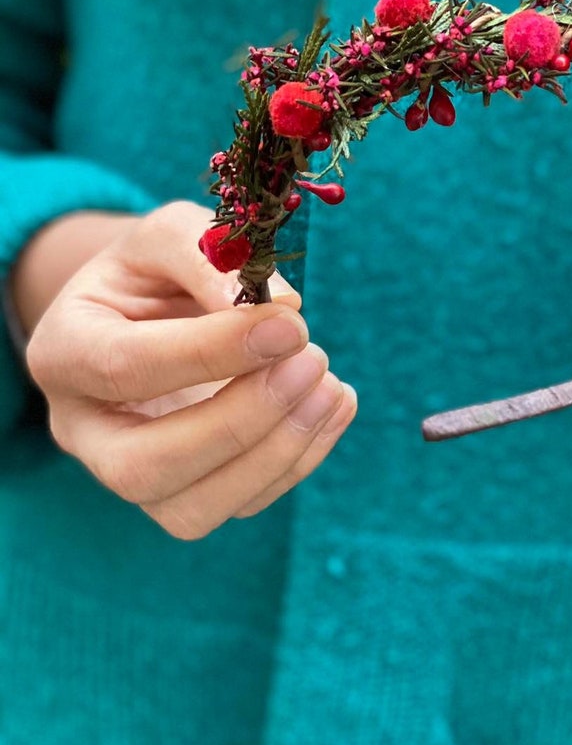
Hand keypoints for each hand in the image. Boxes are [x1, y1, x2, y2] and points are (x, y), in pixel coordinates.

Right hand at [25, 201, 357, 537]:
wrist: (152, 307)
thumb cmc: (159, 268)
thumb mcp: (175, 234)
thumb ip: (216, 261)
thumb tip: (283, 312)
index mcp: (64, 351)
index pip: (126, 368)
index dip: (212, 352)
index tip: (292, 325)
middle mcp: (83, 429)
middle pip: (143, 466)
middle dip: (240, 423)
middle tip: (313, 360)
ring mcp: (130, 471)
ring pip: (191, 510)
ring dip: (276, 454)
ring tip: (332, 386)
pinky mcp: (184, 493)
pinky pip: (239, 505)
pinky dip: (300, 460)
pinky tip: (335, 403)